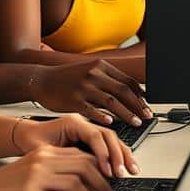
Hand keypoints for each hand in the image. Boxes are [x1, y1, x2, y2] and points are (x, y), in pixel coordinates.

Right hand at [0, 145, 121, 190]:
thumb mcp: (28, 172)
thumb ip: (51, 172)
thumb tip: (80, 183)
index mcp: (44, 153)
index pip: (83, 156)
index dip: (101, 170)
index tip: (112, 184)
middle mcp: (42, 160)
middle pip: (85, 167)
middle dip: (104, 186)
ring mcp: (36, 176)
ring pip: (77, 184)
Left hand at [14, 114, 139, 178]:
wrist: (24, 136)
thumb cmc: (31, 141)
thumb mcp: (40, 150)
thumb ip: (58, 158)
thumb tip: (73, 172)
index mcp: (73, 122)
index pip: (95, 136)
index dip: (103, 153)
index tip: (108, 170)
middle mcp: (83, 124)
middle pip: (109, 136)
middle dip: (119, 155)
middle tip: (123, 173)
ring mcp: (88, 130)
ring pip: (113, 140)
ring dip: (123, 156)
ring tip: (131, 170)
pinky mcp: (89, 139)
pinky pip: (109, 146)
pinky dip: (119, 156)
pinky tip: (125, 166)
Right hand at [33, 60, 152, 125]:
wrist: (41, 79)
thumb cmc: (67, 78)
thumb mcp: (89, 71)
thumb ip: (107, 80)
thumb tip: (130, 93)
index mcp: (101, 66)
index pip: (127, 81)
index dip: (140, 95)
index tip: (147, 106)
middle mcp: (94, 74)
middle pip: (123, 91)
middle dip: (138, 106)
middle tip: (148, 117)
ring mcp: (84, 86)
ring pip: (111, 102)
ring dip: (127, 114)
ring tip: (136, 123)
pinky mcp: (73, 99)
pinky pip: (91, 110)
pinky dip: (103, 117)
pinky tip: (111, 124)